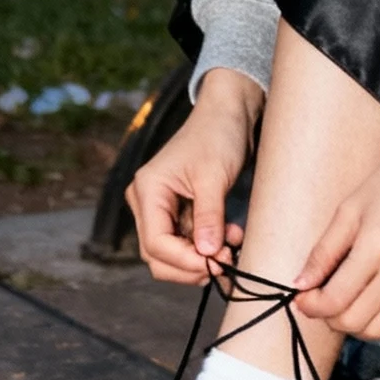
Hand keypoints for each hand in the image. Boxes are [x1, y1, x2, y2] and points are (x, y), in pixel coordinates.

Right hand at [126, 69, 263, 283]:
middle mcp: (147, 202)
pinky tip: (231, 238)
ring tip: (233, 246)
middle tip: (226, 262)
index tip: (216, 263)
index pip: (155, 242)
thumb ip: (208, 217)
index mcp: (148, 190)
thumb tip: (208, 254)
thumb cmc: (218, 135)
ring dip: (202, 258)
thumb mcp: (214, 177)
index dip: (184, 260)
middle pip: (158, 255)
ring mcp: (161, 209)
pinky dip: (207, 247)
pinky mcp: (178, 212)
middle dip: (191, 265)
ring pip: (172, 254)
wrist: (229, 114)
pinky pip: (186, 242)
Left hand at [294, 134, 379, 338]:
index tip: (303, 298)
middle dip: (330, 319)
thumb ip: (324, 251)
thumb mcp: (350, 208)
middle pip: (356, 323)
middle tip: (322, 302)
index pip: (335, 301)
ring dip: (356, 323)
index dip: (311, 306)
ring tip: (347, 302)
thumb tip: (300, 285)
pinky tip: (374, 297)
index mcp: (377, 246)